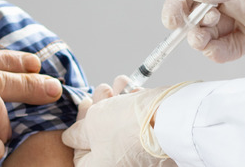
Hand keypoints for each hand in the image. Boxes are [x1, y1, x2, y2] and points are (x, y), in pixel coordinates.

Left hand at [62, 78, 186, 166]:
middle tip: (104, 90)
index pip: (81, 153)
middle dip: (101, 107)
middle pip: (102, 136)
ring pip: (121, 125)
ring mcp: (140, 157)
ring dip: (118, 99)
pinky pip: (139, 124)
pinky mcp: (156, 144)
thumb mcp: (92, 124)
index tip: (85, 104)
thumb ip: (78, 132)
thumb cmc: (129, 125)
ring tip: (120, 85)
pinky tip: (134, 89)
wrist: (171, 118)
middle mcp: (122, 166)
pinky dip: (135, 104)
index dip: (80, 126)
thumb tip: (73, 136)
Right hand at [162, 0, 244, 62]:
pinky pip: (232, 47)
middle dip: (188, 21)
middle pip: (195, 10)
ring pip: (210, 32)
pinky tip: (215, 51)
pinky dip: (219, 53)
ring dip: (200, 39)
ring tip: (204, 39)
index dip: (176, 0)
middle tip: (197, 26)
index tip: (173, 17)